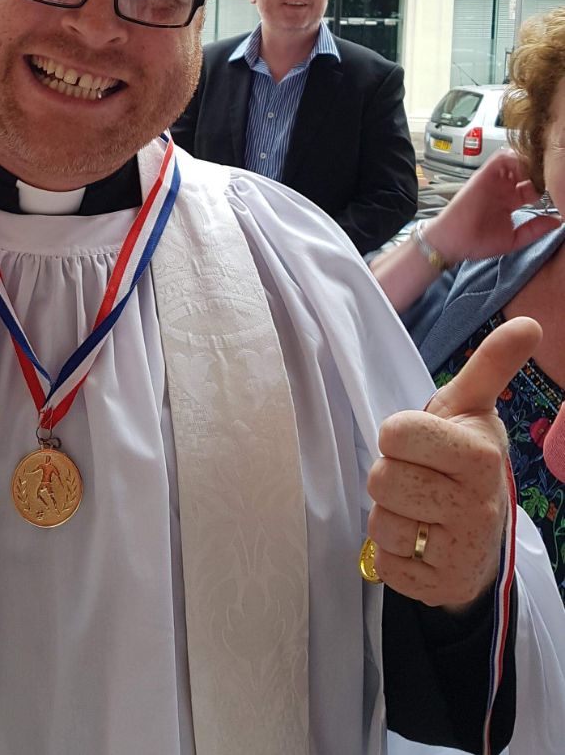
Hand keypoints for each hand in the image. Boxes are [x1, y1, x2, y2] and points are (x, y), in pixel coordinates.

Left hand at [366, 315, 540, 609]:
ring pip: (380, 523)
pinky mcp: (440, 586)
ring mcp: (461, 551)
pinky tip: (418, 543)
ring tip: (418, 510)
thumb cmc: (461, 460)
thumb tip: (529, 323)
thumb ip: (490, 367)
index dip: (398, 437)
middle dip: (391, 475)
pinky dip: (391, 554)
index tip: (421, 443)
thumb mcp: (470, 409)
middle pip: (381, 479)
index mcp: (480, 455)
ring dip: (388, 515)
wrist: (479, 534)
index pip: (395, 433)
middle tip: (419, 478)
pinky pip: (383, 564)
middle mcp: (476, 504)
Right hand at [426, 148, 560, 263]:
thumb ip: (535, 229)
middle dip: (541, 171)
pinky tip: (525, 171)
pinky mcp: (484, 176)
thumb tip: (558, 220)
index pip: (534, 186)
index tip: (557, 192)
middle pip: (527, 170)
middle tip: (552, 178)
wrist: (453, 241)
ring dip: (529, 163)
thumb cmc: (477, 243)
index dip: (547, 187)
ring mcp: (494, 181)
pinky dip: (515, 158)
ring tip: (538, 173)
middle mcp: (503, 189)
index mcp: (511, 201)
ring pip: (516, 160)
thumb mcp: (514, 239)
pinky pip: (502, 158)